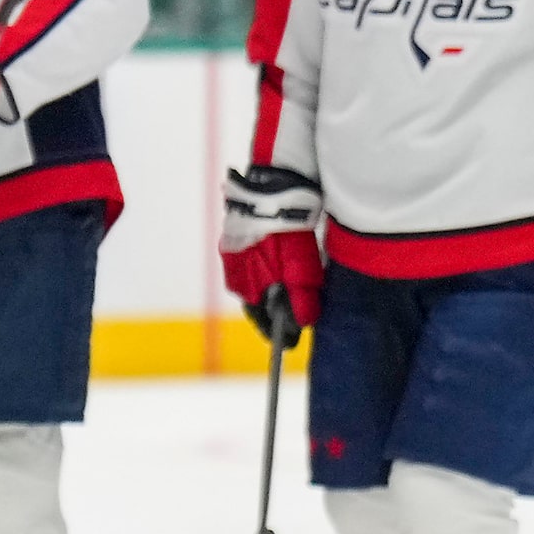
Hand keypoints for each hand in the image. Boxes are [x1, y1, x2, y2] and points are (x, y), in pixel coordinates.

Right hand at [219, 165, 323, 340]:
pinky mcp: (233, 237)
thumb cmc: (285, 234)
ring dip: (269, 286)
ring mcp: (232, 256)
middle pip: (257, 301)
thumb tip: (301, 324)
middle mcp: (234, 277)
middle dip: (273, 308)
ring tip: (288, 286)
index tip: (289, 341)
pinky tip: (278, 262)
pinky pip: (250, 262)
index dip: (277, 332)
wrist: (268, 192)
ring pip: (253, 281)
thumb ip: (301, 300)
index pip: (261, 321)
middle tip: (294, 313)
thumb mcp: (300, 270)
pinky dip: (264, 267)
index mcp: (248, 291)